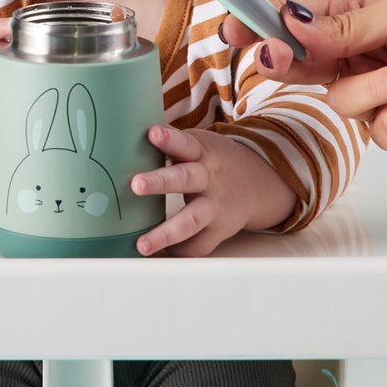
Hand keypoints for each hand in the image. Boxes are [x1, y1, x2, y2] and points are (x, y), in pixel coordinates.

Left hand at [131, 126, 295, 256]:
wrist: (258, 182)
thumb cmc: (212, 159)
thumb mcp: (197, 143)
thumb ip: (170, 142)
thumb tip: (128, 130)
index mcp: (200, 153)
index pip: (184, 143)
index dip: (169, 138)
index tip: (152, 132)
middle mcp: (208, 179)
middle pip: (185, 179)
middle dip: (159, 181)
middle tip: (135, 185)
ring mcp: (214, 207)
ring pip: (191, 221)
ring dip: (165, 233)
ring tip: (141, 245)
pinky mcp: (218, 231)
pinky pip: (197, 247)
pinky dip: (177, 252)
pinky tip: (157, 256)